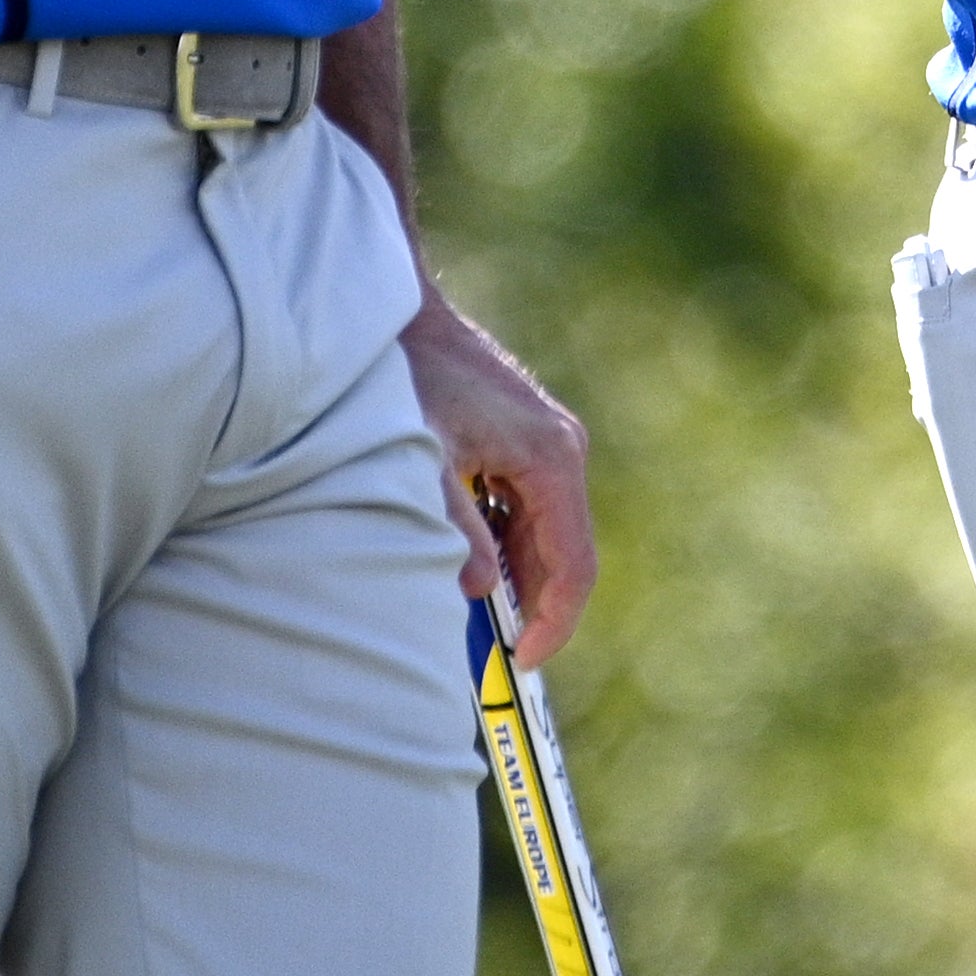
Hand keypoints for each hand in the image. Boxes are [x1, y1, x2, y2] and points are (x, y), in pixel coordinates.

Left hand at [404, 292, 594, 661]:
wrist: (401, 314)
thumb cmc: (413, 379)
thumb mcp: (424, 461)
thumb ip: (452, 529)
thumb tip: (478, 591)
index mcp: (552, 459)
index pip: (574, 565)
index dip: (554, 622)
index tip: (523, 662)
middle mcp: (563, 451)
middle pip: (565, 554)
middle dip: (535, 606)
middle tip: (494, 651)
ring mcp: (549, 444)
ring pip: (547, 534)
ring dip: (518, 576)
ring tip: (475, 610)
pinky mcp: (528, 442)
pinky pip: (529, 510)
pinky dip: (506, 544)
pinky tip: (469, 556)